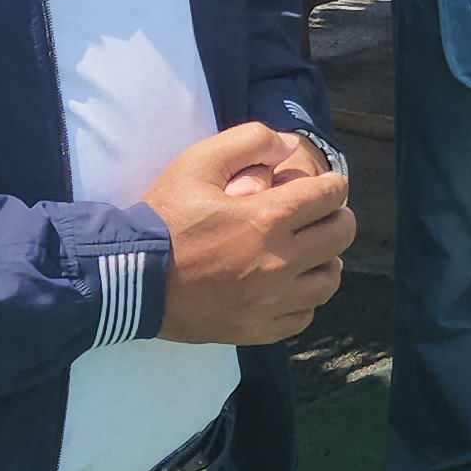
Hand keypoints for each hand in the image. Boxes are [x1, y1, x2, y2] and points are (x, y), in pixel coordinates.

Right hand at [151, 124, 353, 345]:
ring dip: (325, 261)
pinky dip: (303, 299)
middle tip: (319, 216)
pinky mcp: (258, 329)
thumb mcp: (197, 162)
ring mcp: (271, 301)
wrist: (130, 277)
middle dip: (336, 218)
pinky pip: (303, 315)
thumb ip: (248, 141)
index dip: (331, 186)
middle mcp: (279, 261)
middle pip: (340, 236)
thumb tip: (288, 145)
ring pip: (329, 280)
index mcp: (268, 218)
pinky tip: (287, 286)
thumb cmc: (164, 217)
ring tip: (308, 253)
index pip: (329, 196)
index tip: (323, 187)